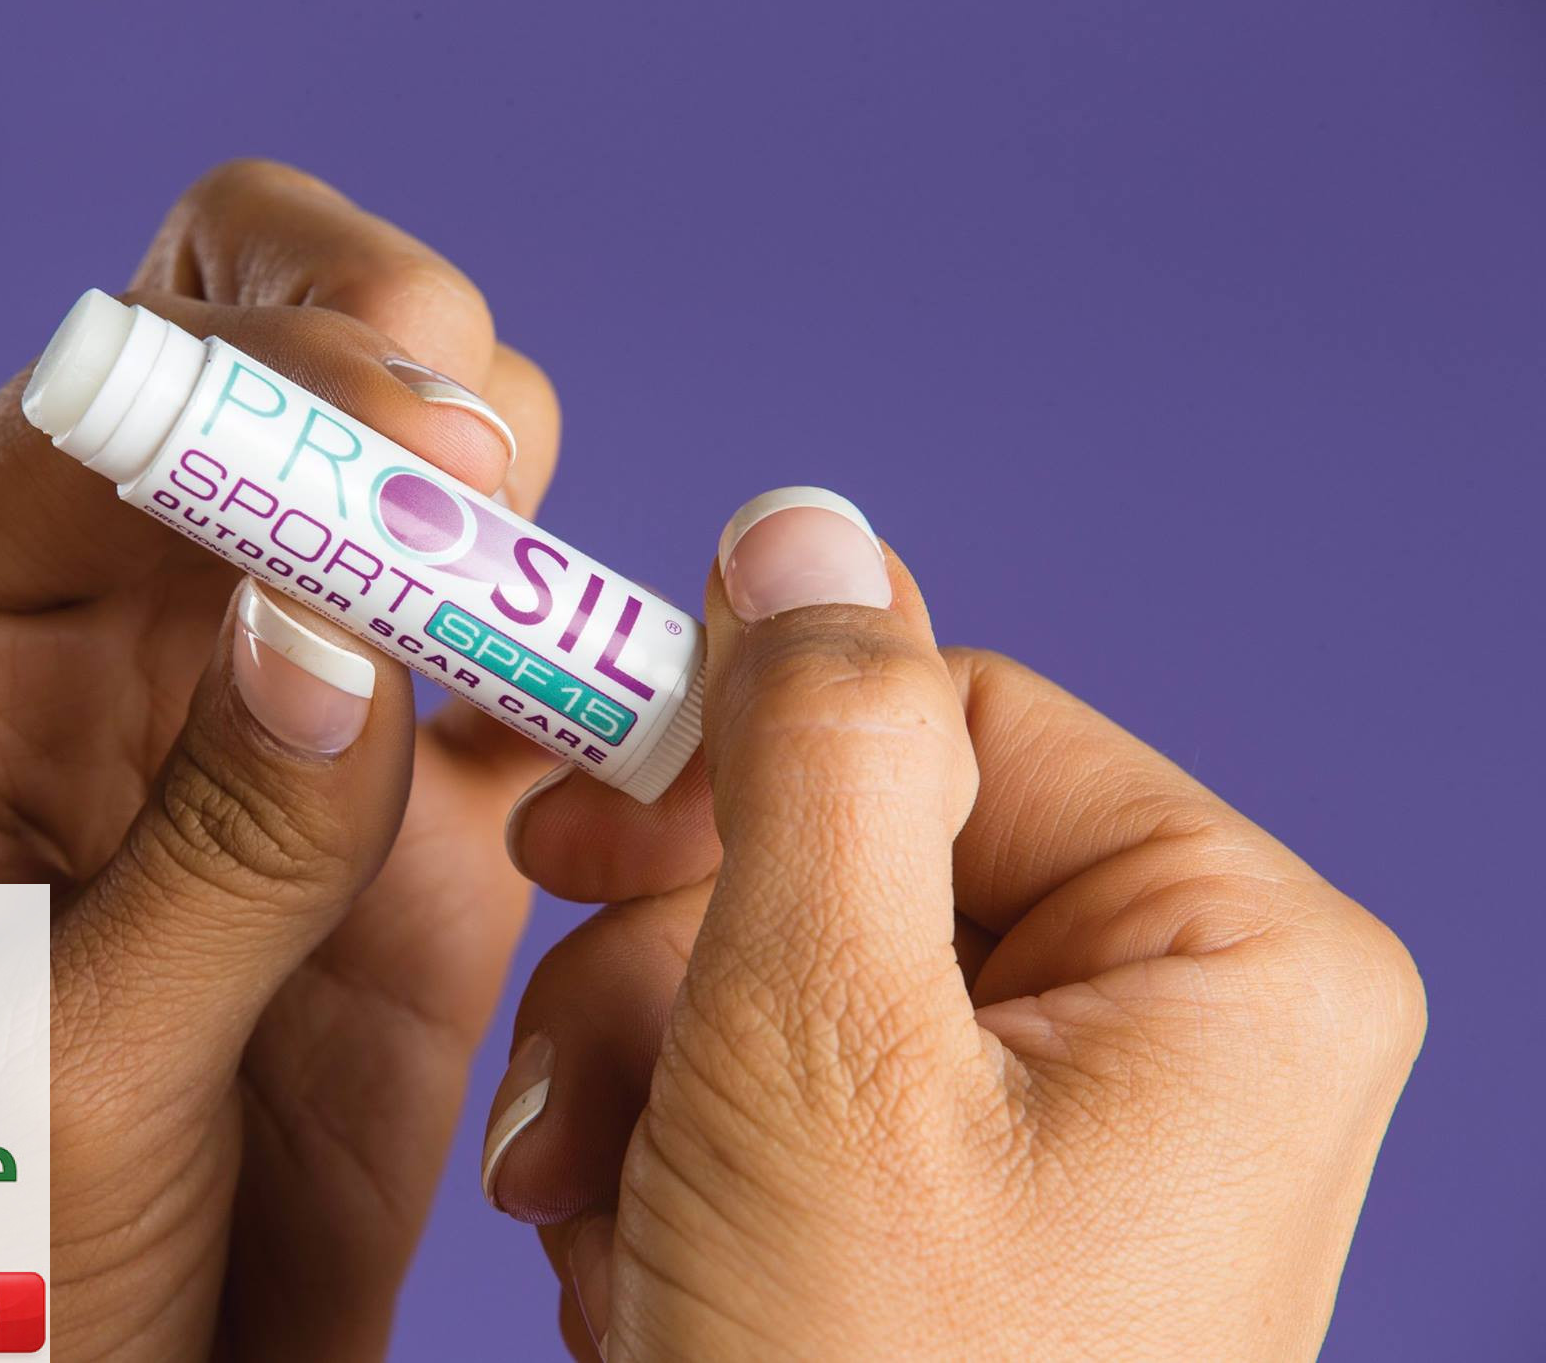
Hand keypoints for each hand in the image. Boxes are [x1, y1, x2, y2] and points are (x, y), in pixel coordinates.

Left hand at [0, 160, 561, 1360]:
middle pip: (285, 363)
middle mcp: (117, 642)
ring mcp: (277, 722)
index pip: (122, 387)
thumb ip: (208, 845)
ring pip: (437, 506)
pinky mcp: (411, 831)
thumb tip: (334, 620)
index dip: (287, 365)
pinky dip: (615, 692)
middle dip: (420, 390)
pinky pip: (537, 688)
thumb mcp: (61, 1072)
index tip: (438, 456)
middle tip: (497, 517)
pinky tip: (637, 776)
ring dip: (532, 546)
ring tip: (579, 678)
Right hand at [491, 488, 1424, 1359]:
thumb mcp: (815, 1038)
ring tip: (606, 1225)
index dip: (744, 761)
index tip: (577, 825)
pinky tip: (646, 1277)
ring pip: (781, 973)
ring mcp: (1060, 1131)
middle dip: (675, 970)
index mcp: (1225, 954)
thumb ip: (815, 750)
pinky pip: (776, 1093)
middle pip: (849, 849)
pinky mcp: (954, 1214)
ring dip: (642, 1080)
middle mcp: (1171, 1027)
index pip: (949, 714)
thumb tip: (804, 525)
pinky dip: (671, 1165)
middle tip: (583, 1086)